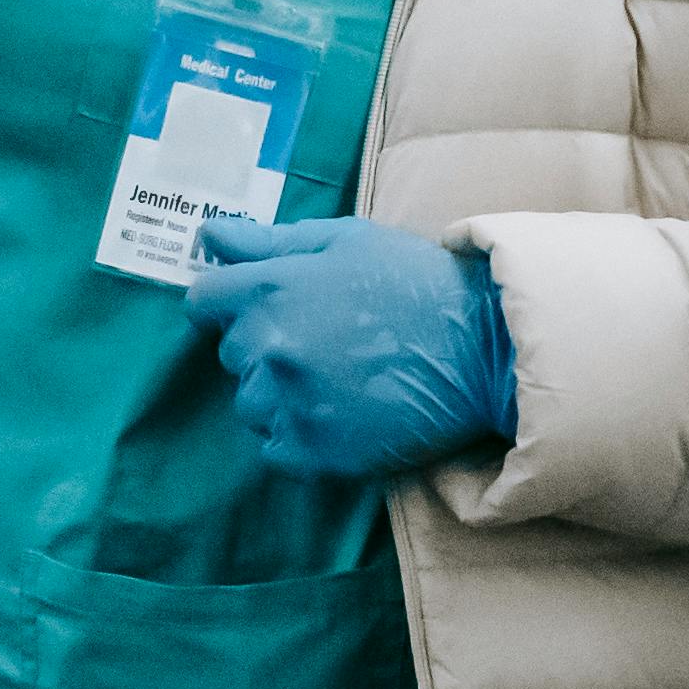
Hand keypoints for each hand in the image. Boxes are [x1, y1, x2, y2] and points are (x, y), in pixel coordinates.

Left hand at [184, 214, 517, 481]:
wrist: (484, 347)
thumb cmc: (416, 282)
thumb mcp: (346, 240)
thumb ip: (268, 241)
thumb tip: (207, 234)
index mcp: (271, 290)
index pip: (204, 302)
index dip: (231, 303)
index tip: (266, 308)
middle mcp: (270, 348)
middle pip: (231, 355)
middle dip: (265, 345)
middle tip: (327, 340)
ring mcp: (291, 405)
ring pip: (251, 406)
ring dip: (281, 395)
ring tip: (339, 380)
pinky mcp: (315, 453)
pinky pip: (276, 450)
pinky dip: (300, 437)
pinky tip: (342, 414)